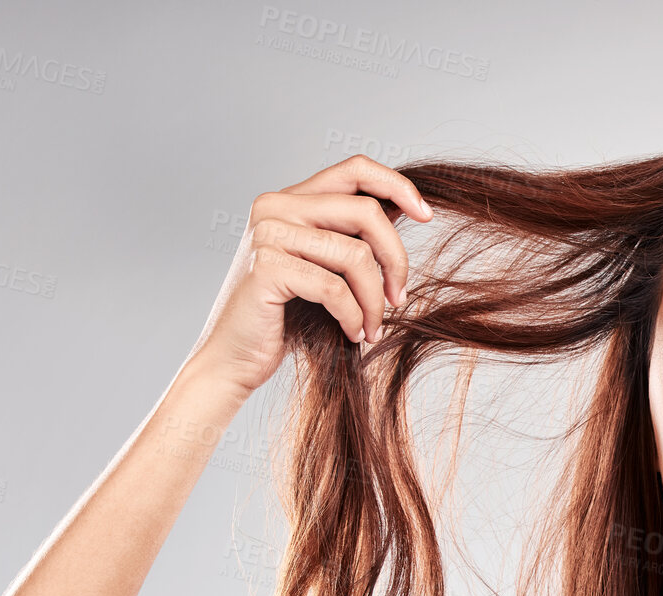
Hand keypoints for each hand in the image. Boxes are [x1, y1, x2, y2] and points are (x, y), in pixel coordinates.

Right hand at [185, 154, 431, 398]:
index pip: (355, 169)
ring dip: (375, 302)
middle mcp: (276, 206)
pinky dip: (354, 316)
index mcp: (291, 199)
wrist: (235, 359)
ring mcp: (268, 234)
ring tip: (373, 329)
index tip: (427, 216)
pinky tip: (353, 335)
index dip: (397, 186)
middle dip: (396, 259)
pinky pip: (335, 288)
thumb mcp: (326, 269)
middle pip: (366, 212)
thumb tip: (408, 210)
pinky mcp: (268, 268)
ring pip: (356, 255)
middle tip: (399, 299)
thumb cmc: (286, 319)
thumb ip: (352, 237)